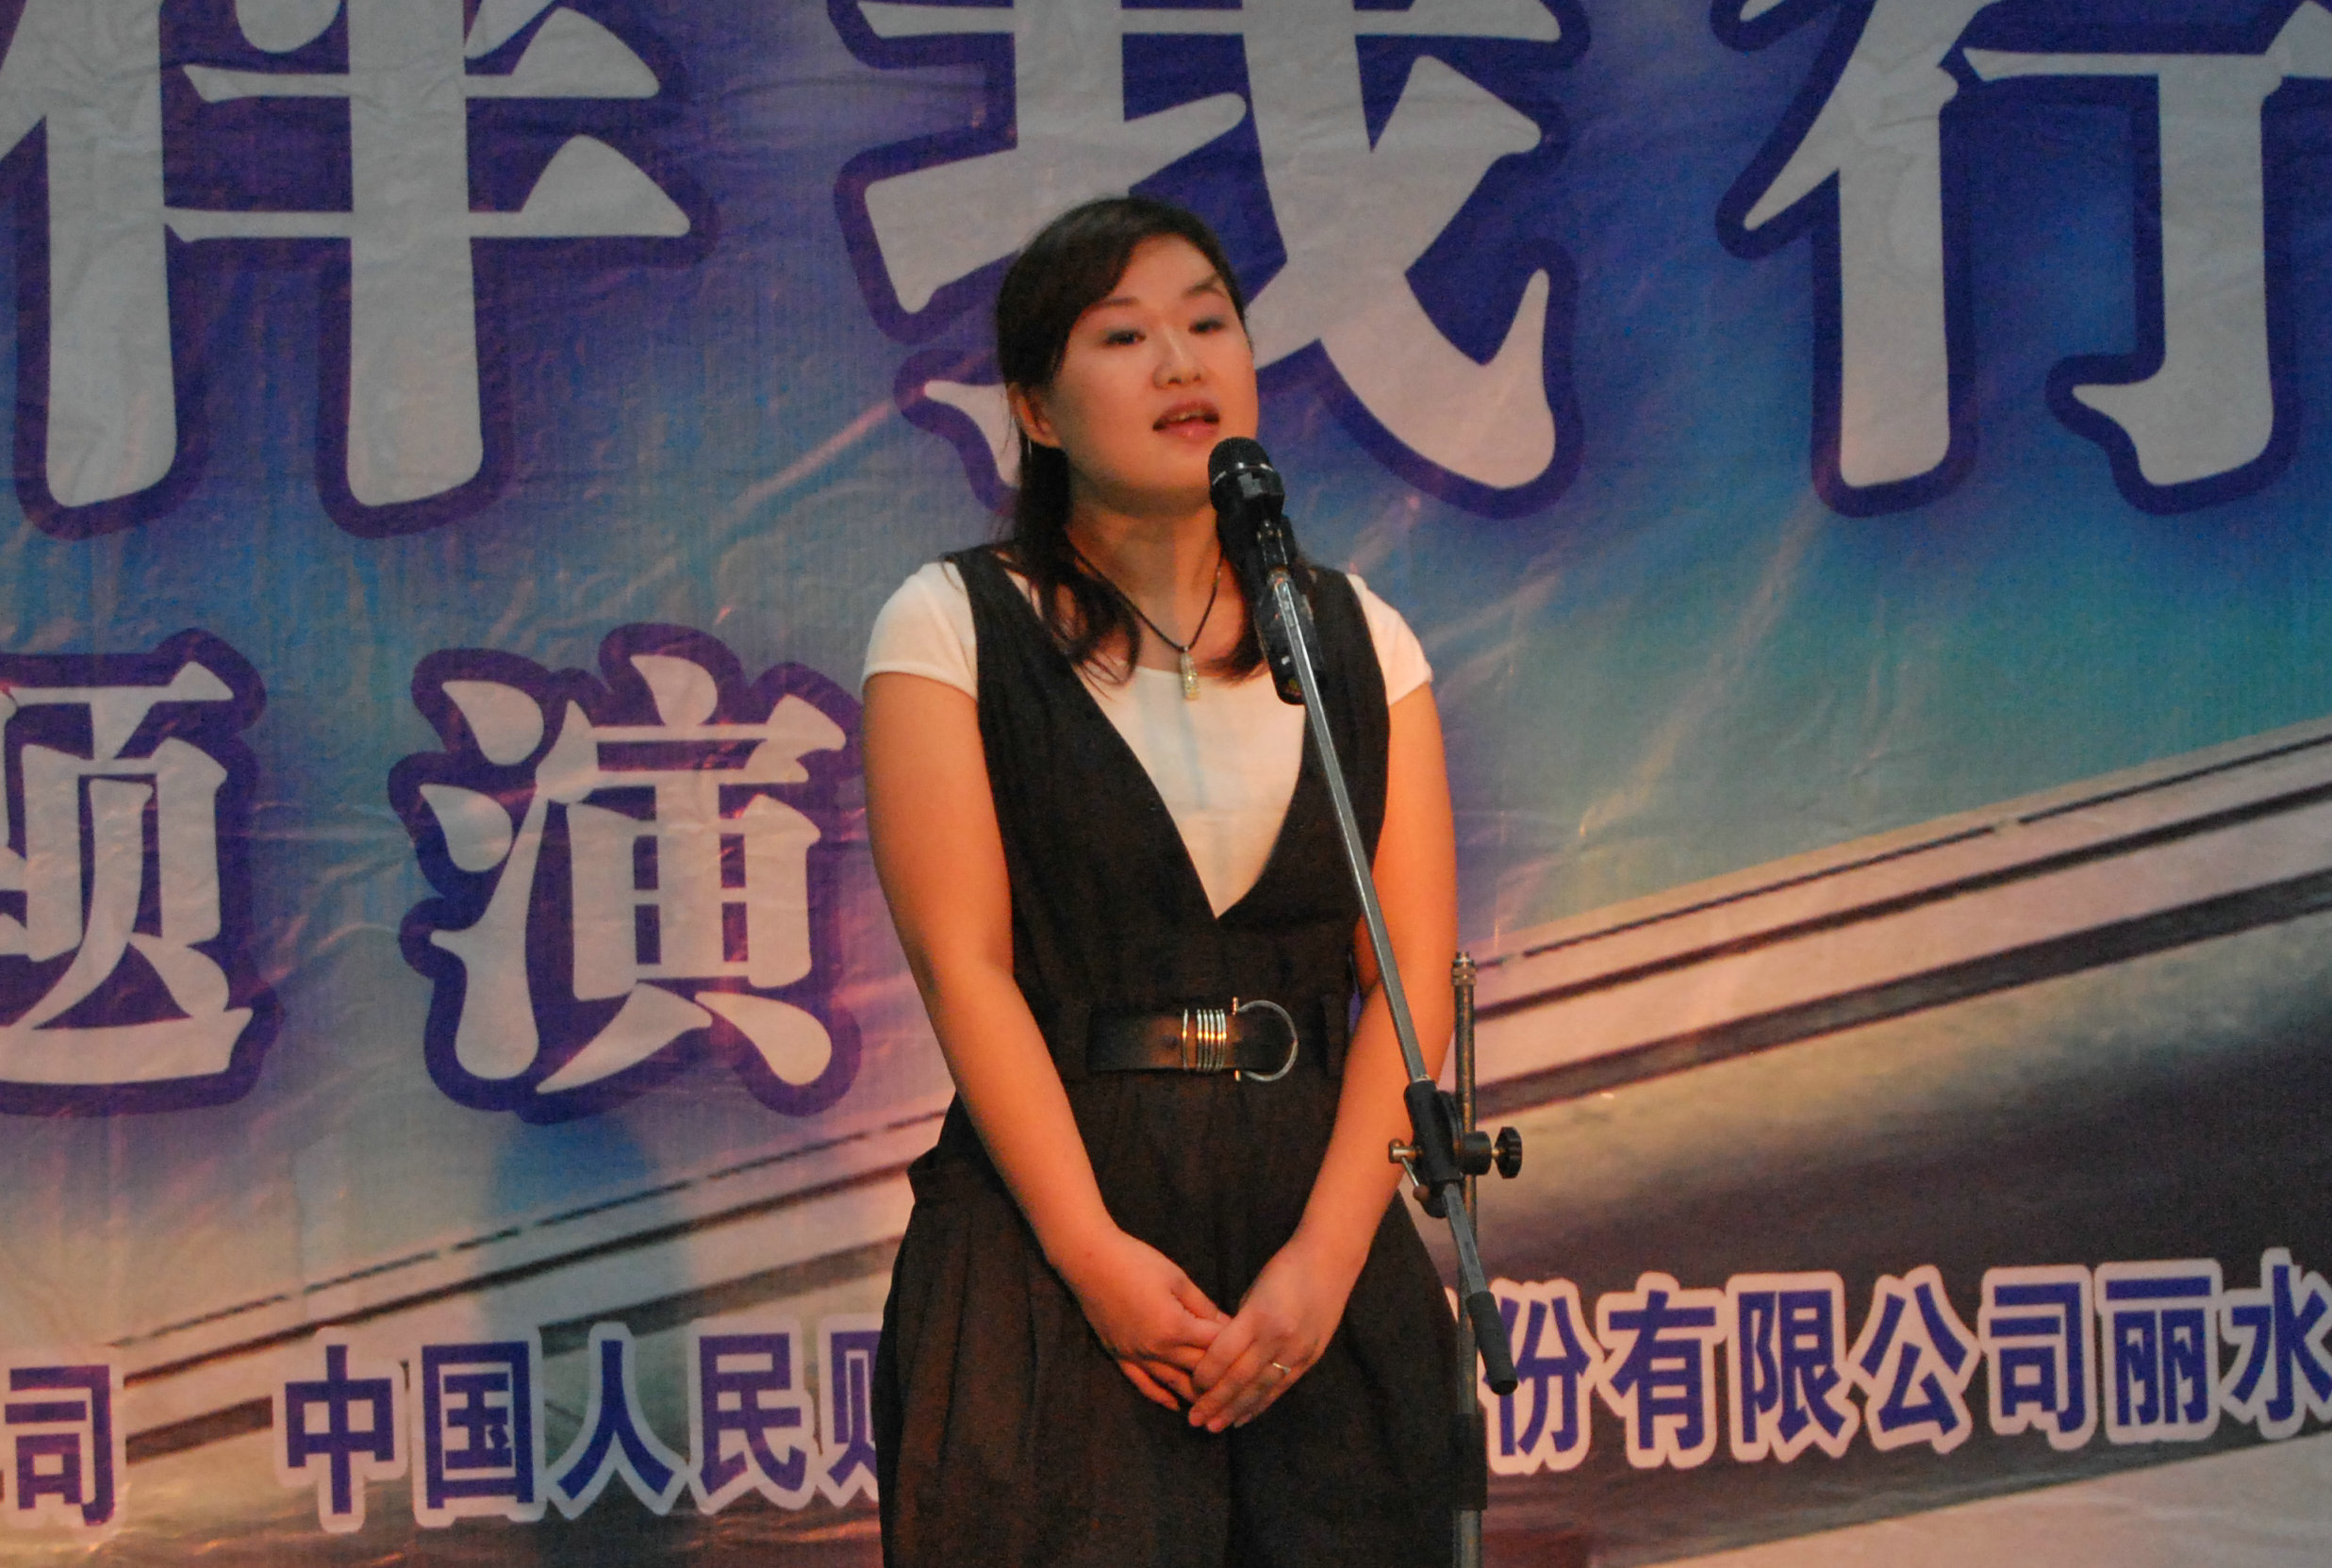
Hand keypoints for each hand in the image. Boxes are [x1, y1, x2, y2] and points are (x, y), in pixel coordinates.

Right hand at [1055, 1226, 1228, 1410]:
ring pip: (1173, 1385)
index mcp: (1175, 1327)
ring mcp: (1136, 1355)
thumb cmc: (1136, 1262)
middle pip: (1198, 1370)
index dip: (1235, 1347)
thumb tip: (1229, 1325)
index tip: (1251, 1350)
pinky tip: (1176, 1405)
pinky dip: (1161, 1397)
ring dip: (1195, 1396)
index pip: (1215, 1346)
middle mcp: (1156, 1348)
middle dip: (1221, 1377)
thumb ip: (1203, 1306)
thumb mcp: (1178, 1278)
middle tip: (1242, 1384)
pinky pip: (1143, 1384)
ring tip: (1217, 1406)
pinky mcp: (1119, 1355)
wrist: (1089, 1260)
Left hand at [1185, 1229, 1362, 1432]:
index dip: (1205, 1376)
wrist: (1330, 1262)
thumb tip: (1219, 1354)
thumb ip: (1239, 1325)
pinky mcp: (1310, 1357)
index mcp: (1259, 1316)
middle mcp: (1278, 1337)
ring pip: (1260, 1389)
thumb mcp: (1254, 1293)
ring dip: (1235, 1410)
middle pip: (1240, 1379)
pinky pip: (1281, 1387)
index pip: (1223, 1355)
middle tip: (1195, 1420)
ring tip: (1215, 1427)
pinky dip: (1261, 1404)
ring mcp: (1297, 1350)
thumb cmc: (1284, 1270)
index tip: (1190, 1388)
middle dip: (1214, 1402)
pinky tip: (1245, 1417)